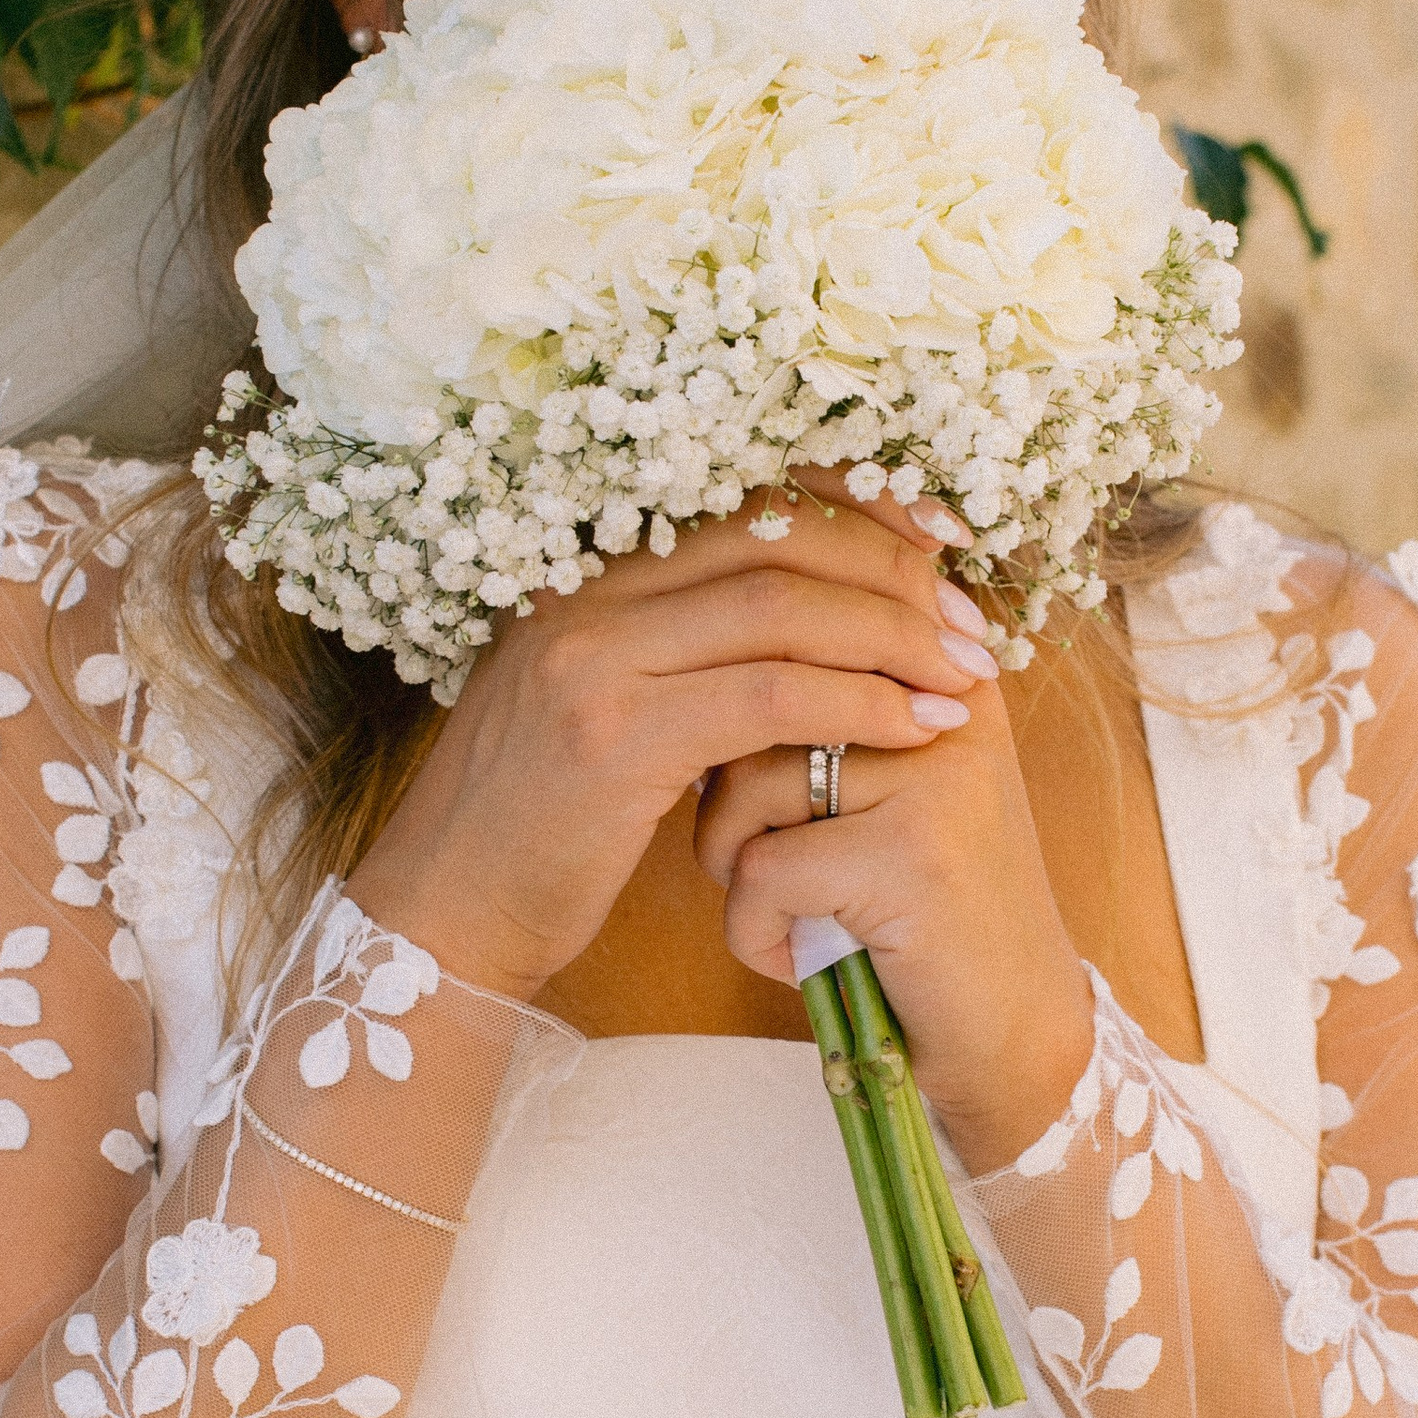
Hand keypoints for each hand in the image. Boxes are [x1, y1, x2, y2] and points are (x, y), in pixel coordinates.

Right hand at [346, 488, 997, 1010]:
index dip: (857, 509)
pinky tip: (918, 726)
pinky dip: (860, 701)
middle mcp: (586, 597)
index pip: (747, 501)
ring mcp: (595, 660)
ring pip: (783, 608)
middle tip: (974, 620)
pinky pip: (770, 695)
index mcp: (587, 577)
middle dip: (895, 572)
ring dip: (896, 637)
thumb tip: (807, 624)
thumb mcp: (605, 714)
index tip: (940, 541)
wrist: (442, 916)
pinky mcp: (617, 737)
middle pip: (777, 539)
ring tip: (967, 673)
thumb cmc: (537, 829)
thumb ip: (678, 656)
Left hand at [690, 605, 1094, 1176]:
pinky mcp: (912, 855)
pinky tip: (798, 961)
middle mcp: (950, 702)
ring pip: (745, 781)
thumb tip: (711, 636)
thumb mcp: (891, 790)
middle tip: (755, 860)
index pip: (804, 619)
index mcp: (945, 668)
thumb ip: (828, 707)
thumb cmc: (926, 914)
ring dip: (732, 866)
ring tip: (787, 916)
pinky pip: (763, 869)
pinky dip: (754, 931)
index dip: (743, 687)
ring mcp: (937, 776)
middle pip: (757, 694)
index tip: (746, 777)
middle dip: (723, 789)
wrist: (1014, 1034)